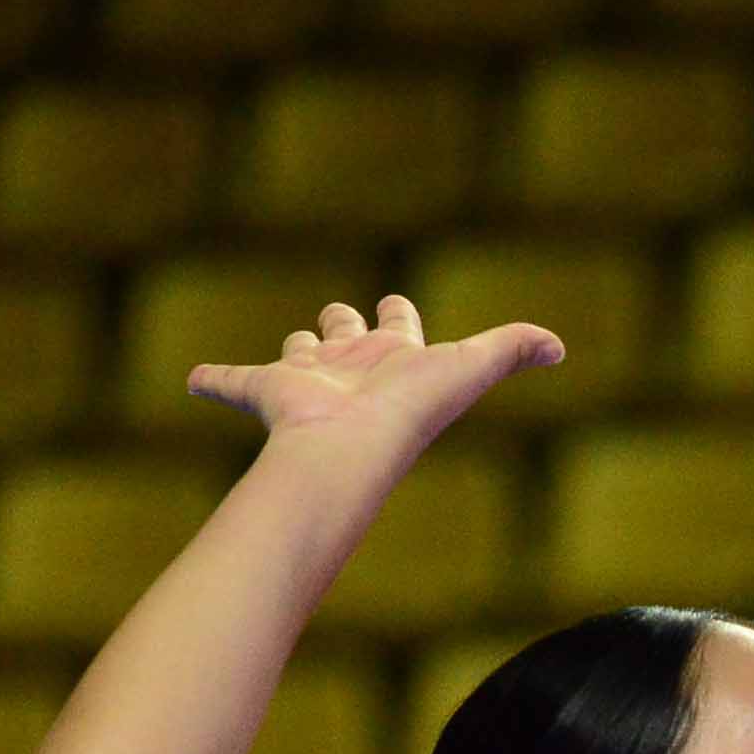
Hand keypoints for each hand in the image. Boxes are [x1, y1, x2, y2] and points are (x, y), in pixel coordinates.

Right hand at [186, 293, 560, 455]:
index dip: (399, 315)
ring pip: (297, 351)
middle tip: (340, 317)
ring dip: (295, 347)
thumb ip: (512, 349)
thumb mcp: (469, 367)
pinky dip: (212, 378)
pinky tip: (193, 378)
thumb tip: (560, 348)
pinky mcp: (264, 391)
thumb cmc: (407, 412)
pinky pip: (230, 380)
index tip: (396, 304)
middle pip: (346, 335)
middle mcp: (353, 370)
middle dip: (344, 325)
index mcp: (395, 361)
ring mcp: (307, 383)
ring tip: (293, 350)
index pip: (400, 327)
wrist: (346, 449)